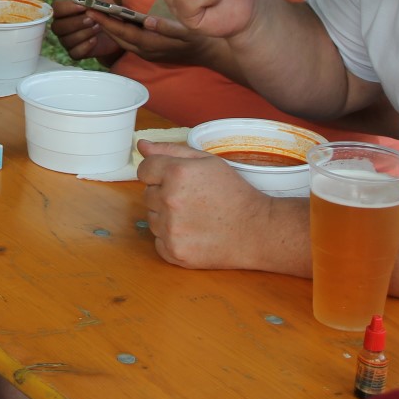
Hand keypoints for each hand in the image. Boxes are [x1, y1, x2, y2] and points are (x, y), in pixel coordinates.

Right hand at [50, 0, 123, 63]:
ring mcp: (67, 41)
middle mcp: (62, 27)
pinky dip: (85, 47)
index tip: (83, 7)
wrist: (114, 29)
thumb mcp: (104, 2)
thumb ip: (97, 1)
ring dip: (83, 33)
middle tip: (92, 20)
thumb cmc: (104, 12)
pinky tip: (95, 40)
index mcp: (64, 11)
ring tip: (98, 27)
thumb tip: (89, 7)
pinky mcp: (75, 53)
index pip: (56, 8)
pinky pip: (74, 53)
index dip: (67, 8)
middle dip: (75, 23)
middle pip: (57, 27)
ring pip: (67, 40)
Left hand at [92, 9, 205, 65]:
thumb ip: (166, 27)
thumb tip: (146, 21)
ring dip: (109, 28)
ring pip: (122, 41)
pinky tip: (116, 22)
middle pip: (118, 37)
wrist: (210, 53)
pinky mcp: (150, 52)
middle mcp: (146, 51)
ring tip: (98, 14)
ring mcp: (147, 53)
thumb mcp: (186, 30)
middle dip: (102, 24)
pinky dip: (119, 32)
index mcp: (151, 44)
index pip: (123, 32)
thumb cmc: (199, 38)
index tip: (92, 10)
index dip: (106, 21)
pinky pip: (129, 41)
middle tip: (88, 9)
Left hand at [138, 141, 266, 268]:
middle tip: (192, 200)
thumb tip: (141, 145)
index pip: (144, 170)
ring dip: (166, 217)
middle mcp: (169, 200)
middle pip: (147, 195)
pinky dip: (171, 239)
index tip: (175, 181)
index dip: (158, 173)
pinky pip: (158, 242)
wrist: (256, 231)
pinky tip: (193, 234)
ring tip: (194, 217)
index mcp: (176, 173)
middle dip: (164, 195)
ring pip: (151, 219)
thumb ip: (170, 151)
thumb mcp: (207, 162)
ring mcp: (170, 229)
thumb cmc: (234, 193)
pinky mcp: (174, 252)